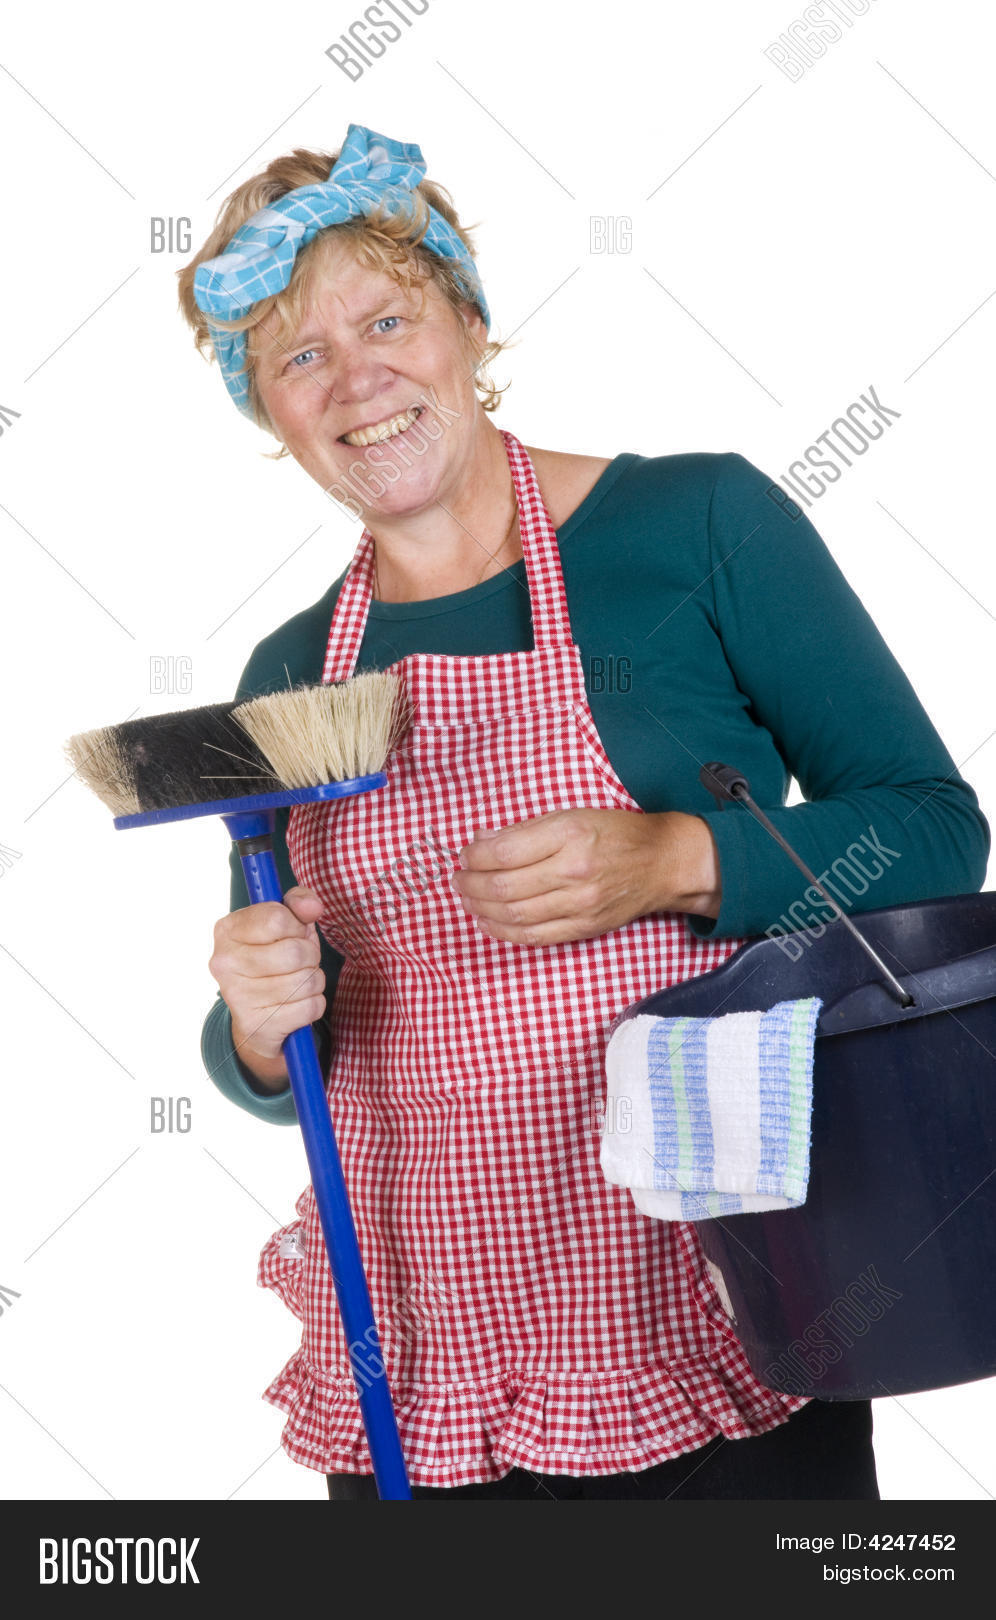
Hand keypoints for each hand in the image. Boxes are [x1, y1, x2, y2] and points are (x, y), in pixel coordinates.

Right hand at [209, 886, 325, 1083]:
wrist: (258, 1019)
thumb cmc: (275, 961)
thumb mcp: (287, 925)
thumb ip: (299, 904)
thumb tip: (312, 906)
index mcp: (227, 930)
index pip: (277, 918)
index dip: (297, 926)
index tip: (293, 934)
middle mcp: (224, 962)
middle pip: (295, 952)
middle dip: (310, 956)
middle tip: (300, 962)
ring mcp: (236, 996)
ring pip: (306, 981)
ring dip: (314, 981)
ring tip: (298, 983)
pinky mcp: (256, 1025)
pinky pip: (310, 1007)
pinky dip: (313, 1004)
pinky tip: (295, 1004)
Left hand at [453, 809, 719, 946]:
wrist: (662, 863)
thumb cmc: (615, 833)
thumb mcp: (570, 815)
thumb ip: (524, 830)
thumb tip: (480, 841)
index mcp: (569, 834)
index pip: (503, 852)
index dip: (474, 856)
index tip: (465, 855)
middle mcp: (573, 871)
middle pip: (503, 887)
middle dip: (469, 885)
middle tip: (457, 879)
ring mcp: (580, 904)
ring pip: (513, 915)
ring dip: (479, 909)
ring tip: (467, 899)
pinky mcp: (584, 928)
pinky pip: (534, 936)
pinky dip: (503, 931)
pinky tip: (487, 921)